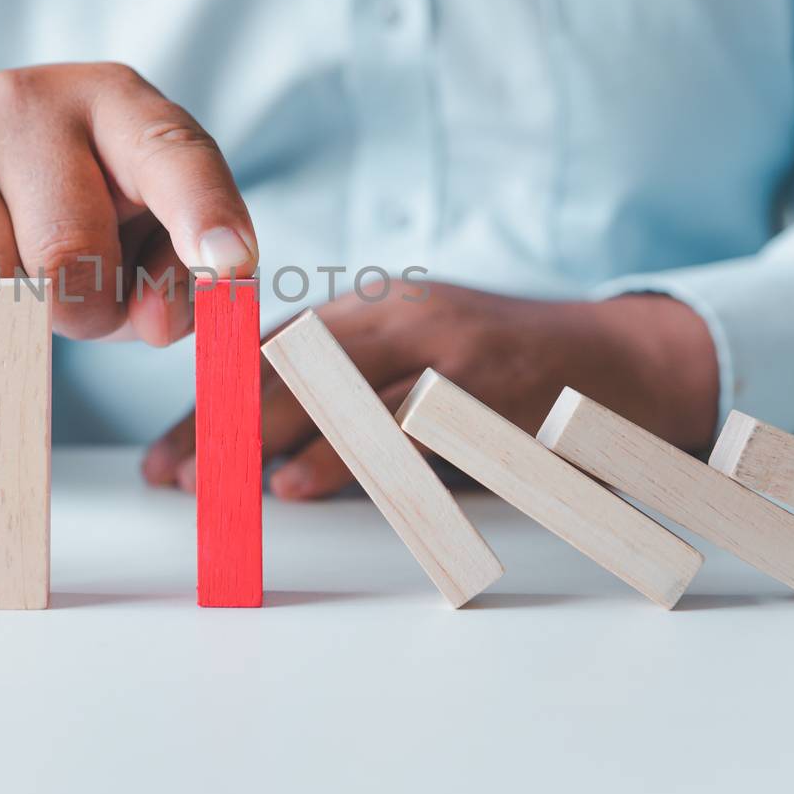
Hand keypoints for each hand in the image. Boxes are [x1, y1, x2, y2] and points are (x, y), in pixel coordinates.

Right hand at [0, 63, 257, 343]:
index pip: (173, 153)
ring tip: (10, 278)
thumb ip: (179, 283)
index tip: (230, 265)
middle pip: (67, 252)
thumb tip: (155, 324)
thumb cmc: (72, 208)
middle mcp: (29, 97)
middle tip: (76, 300)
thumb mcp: (143, 238)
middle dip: (81, 310)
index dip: (204, 215)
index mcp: (119, 104)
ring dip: (7, 317)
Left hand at [143, 281, 718, 499]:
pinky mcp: (484, 388)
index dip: (213, 404)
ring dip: (265, 440)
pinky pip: (399, 427)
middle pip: (290, 366)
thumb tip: (263, 447)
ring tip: (215, 481)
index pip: (272, 353)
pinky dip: (343, 456)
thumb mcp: (420, 358)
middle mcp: (402, 319)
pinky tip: (299, 482)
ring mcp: (444, 350)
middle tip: (176, 473)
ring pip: (335, 390)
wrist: (625, 366)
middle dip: (224, 423)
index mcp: (377, 311)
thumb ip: (349, 386)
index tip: (167, 455)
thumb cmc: (510, 371)